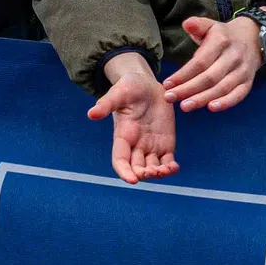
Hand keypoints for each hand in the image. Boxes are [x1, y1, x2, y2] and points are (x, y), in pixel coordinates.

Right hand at [89, 52, 177, 183]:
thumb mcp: (118, 93)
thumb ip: (106, 104)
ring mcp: (151, 145)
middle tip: (152, 172)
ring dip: (158, 174)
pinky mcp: (165, 142)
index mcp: (122, 136)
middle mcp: (135, 145)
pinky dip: (170, 168)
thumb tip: (91, 114)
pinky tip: (174, 167)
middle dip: (143, 174)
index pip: (120, 160)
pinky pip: (167, 160)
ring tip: (165, 170)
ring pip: (152, 168)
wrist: (147, 84)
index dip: (124, 172)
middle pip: (137, 168)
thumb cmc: (129, 87)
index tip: (133, 180)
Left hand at [162, 13, 265, 111]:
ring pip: (221, 88)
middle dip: (188, 89)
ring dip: (202, 99)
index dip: (183, 74)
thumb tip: (186, 24)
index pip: (200, 62)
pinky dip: (226, 103)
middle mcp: (233, 56)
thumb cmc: (223, 35)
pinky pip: (238, 95)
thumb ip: (197, 25)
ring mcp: (242, 70)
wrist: (253, 37)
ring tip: (184, 106)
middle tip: (169, 98)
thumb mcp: (210, 26)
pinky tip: (211, 108)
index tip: (167, 84)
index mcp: (221, 41)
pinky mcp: (248, 82)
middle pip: (209, 77)